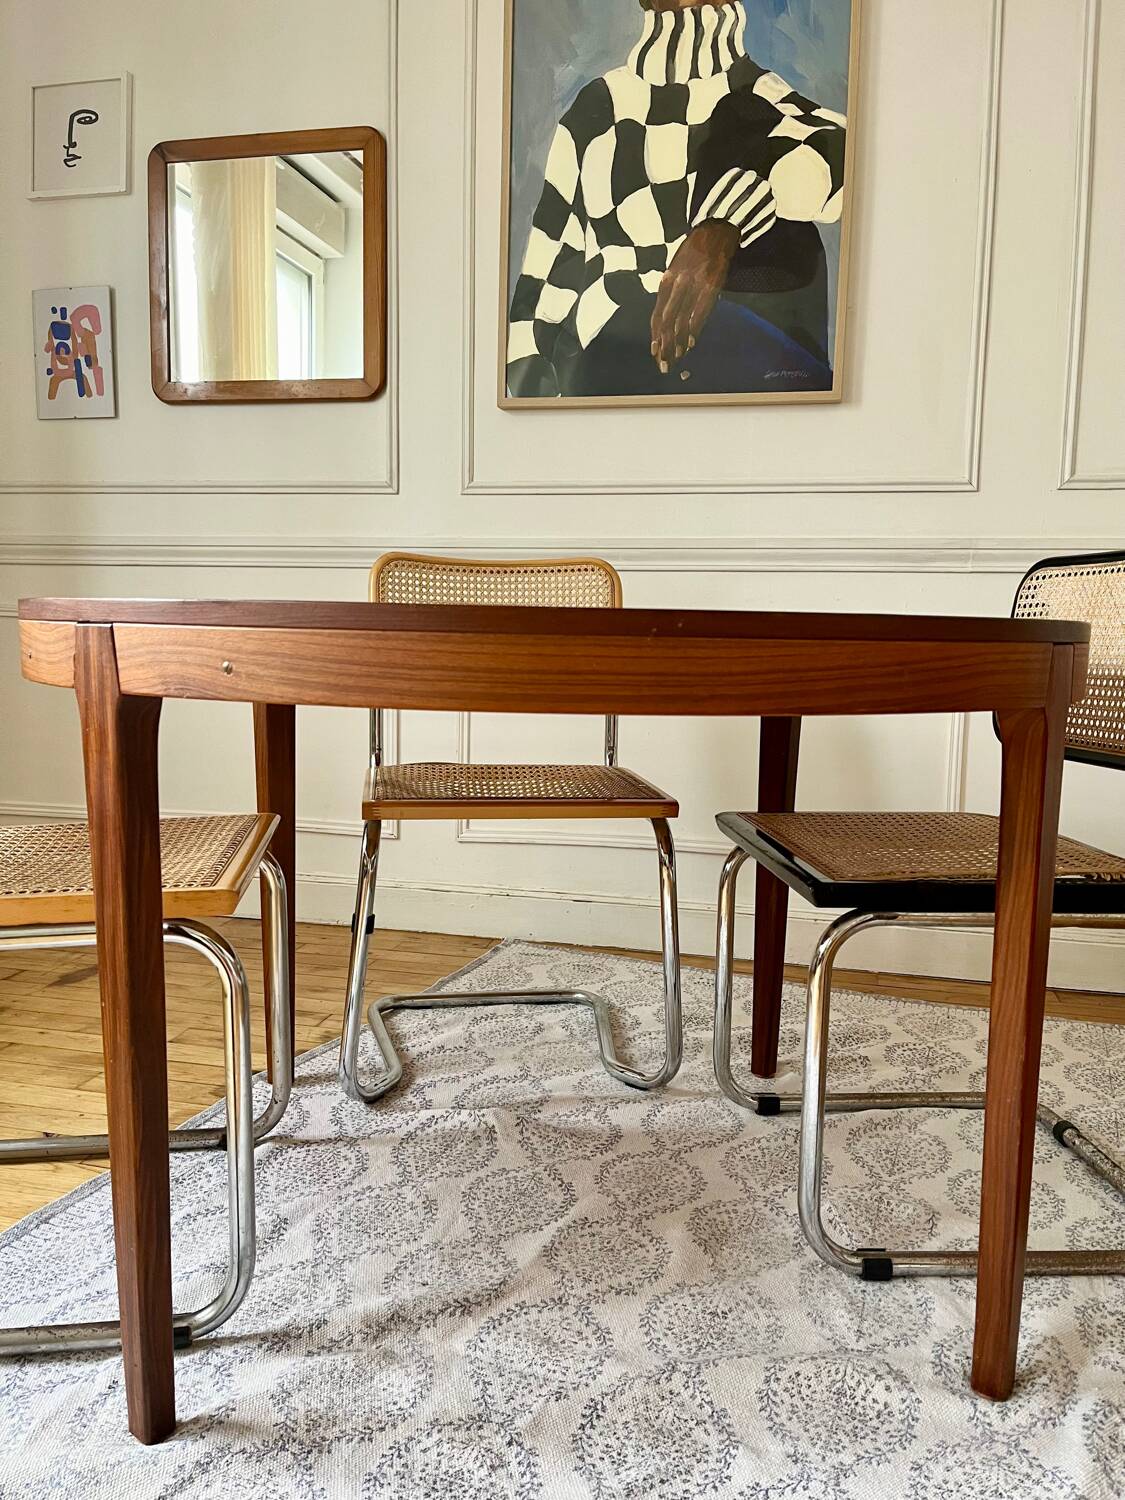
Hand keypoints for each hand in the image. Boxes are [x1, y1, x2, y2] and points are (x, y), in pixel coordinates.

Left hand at [650, 219, 738, 372]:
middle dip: (664, 346)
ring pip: (681, 319)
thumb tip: (668, 318)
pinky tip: (690, 343)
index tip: (654, 354)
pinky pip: (700, 311)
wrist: (716, 227)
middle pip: (666, 321)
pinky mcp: (711, 283)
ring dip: (678, 343)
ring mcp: (694, 284)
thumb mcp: (676, 268)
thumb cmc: (695, 250)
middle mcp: (677, 283)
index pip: (656, 315)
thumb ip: (671, 291)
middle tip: (663, 365)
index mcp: (666, 280)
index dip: (655, 337)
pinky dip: (694, 328)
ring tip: (676, 359)